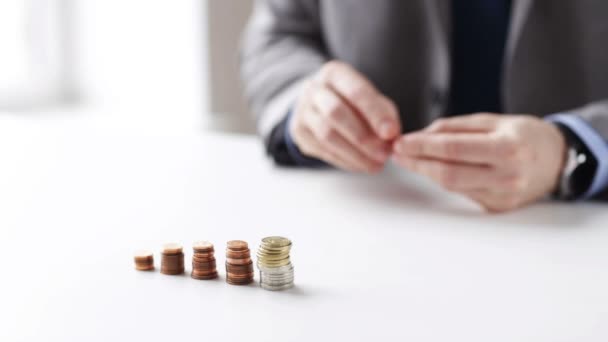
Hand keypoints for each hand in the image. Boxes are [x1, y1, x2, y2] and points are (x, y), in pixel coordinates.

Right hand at [289, 61, 400, 172]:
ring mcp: (302, 111)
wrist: (319, 103)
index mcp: (335, 73)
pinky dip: (346, 161)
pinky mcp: (299, 133)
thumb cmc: (352, 100)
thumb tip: (391, 136)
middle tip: (384, 154)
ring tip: (376, 165)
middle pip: (336, 113)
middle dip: (363, 137)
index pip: (355, 92)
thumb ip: (384, 113)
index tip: (391, 133)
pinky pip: (323, 151)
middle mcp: (314, 89)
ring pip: (326, 135)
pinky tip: (362, 166)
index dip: (375, 114)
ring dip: (355, 154)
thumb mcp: (371, 98)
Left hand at [392, 114, 566, 211]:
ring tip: (409, 159)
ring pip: (451, 186)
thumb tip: (420, 136)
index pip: (453, 149)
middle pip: (448, 173)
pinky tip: (432, 170)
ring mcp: (502, 196)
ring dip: (425, 173)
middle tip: (398, 153)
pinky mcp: (497, 208)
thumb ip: (455, 128)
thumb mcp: (493, 121)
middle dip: (417, 163)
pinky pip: (461, 192)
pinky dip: (443, 180)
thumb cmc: (523, 135)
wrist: (557, 160)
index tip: (401, 142)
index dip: (422, 147)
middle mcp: (507, 176)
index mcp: (507, 148)